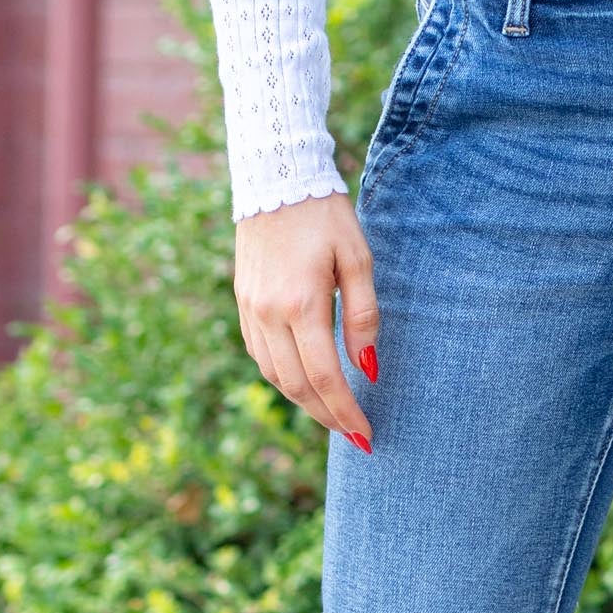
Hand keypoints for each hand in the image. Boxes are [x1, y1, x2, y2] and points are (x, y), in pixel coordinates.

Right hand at [232, 194, 378, 448]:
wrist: (275, 176)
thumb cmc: (326, 216)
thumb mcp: (358, 260)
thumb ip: (364, 317)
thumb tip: (368, 369)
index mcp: (301, 304)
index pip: (326, 377)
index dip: (346, 411)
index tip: (367, 435)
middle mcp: (269, 312)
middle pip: (298, 386)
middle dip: (328, 417)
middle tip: (356, 436)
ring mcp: (251, 309)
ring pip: (276, 376)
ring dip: (306, 402)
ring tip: (334, 416)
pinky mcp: (243, 302)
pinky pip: (261, 356)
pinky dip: (284, 378)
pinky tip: (306, 385)